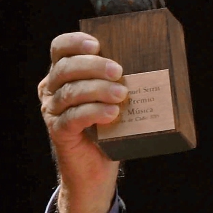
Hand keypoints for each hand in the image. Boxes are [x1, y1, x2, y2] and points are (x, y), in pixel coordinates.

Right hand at [38, 33, 123, 212]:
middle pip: (66, 68)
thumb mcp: (116, 99)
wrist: (96, 170)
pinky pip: (72, 118)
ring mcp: (52, 111)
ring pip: (70, 92)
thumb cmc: (112, 128)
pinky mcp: (58, 132)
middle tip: (119, 71)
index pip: (60, 48)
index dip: (75, 42)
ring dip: (97, 90)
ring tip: (121, 94)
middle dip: (94, 66)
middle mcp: (51, 90)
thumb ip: (122, 81)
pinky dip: (93, 112)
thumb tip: (160, 62)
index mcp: (63, 74)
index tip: (97, 44)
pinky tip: (111, 113)